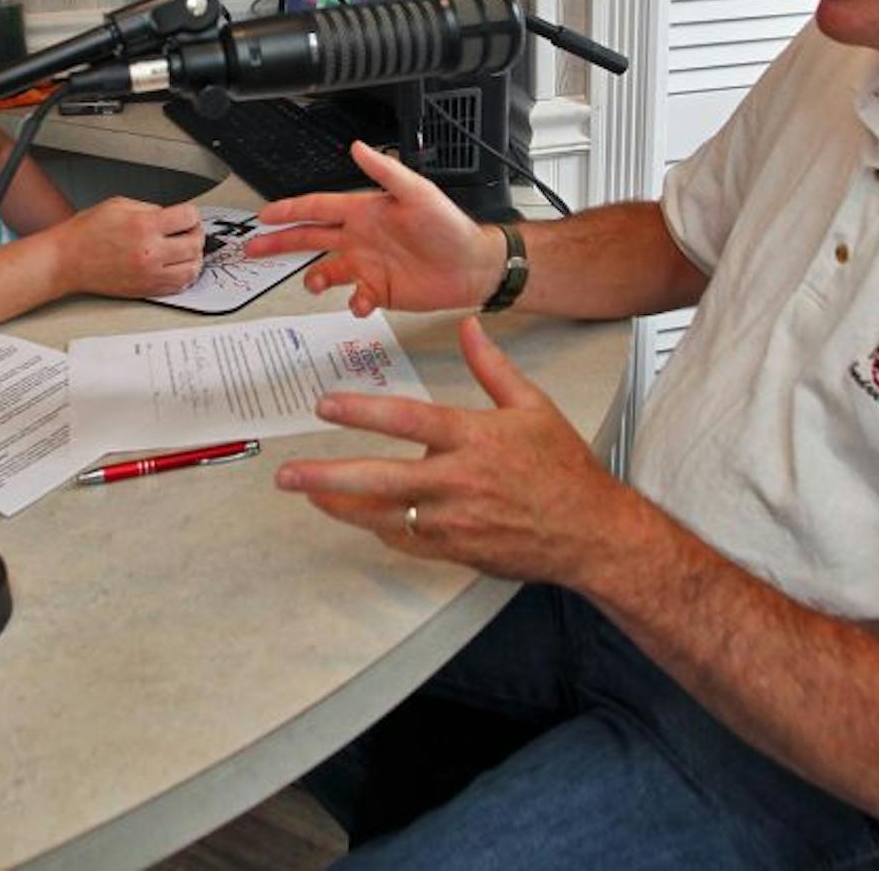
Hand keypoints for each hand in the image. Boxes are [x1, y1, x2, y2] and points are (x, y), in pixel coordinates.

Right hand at [55, 197, 203, 296]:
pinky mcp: (146, 289)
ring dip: (194, 257)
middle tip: (188, 231)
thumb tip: (172, 217)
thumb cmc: (86, 233)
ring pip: (193, 268)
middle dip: (195, 234)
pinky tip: (178, 266)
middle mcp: (150, 252)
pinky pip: (179, 286)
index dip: (190, 214)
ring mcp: (149, 274)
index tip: (186, 216)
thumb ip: (150, 209)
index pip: (189, 217)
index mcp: (144, 226)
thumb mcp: (119, 205)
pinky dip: (185, 275)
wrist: (67, 261)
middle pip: (195, 244)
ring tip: (185, 250)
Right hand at [247, 142, 503, 315]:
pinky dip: (352, 303)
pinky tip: (359, 302)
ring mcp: (368, 265)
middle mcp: (361, 237)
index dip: (290, 210)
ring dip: (313, 278)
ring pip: (326, 271)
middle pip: (310, 238)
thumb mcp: (418, 193)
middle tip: (254, 249)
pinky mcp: (380, 291)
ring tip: (311, 284)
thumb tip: (359, 147)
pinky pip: (354, 298)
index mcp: (365, 211)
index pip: (317, 208)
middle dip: (280, 243)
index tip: (265, 216)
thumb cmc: (450, 227)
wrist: (473, 265)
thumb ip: (386, 171)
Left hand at [274, 317, 637, 584]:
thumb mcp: (532, 406)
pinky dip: (378, 527)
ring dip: (341, 506)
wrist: (589, 532)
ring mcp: (454, 521)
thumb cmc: (564, 470)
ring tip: (310, 494)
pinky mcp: (455, 550)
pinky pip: (405, 540)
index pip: (406, 420)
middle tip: (289, 474)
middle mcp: (458, 481)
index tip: (326, 406)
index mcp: (474, 439)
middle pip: (379, 478)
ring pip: (383, 515)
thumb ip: (492, 366)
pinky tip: (358, 516)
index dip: (361, 412)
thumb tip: (469, 327)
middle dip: (327, 477)